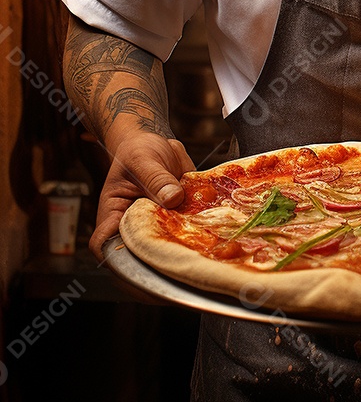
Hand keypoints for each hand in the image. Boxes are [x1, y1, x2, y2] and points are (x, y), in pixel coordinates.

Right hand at [90, 133, 194, 258]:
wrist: (157, 144)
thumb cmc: (138, 152)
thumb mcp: (143, 160)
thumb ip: (156, 179)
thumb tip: (173, 198)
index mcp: (114, 214)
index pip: (104, 244)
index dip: (117, 258)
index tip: (142, 254)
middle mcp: (135, 225)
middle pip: (141, 253)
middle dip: (159, 256)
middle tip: (181, 249)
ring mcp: (158, 225)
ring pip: (168, 245)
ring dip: (185, 243)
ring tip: (201, 238)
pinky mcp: (178, 219)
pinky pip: (189, 230)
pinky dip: (201, 227)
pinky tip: (214, 223)